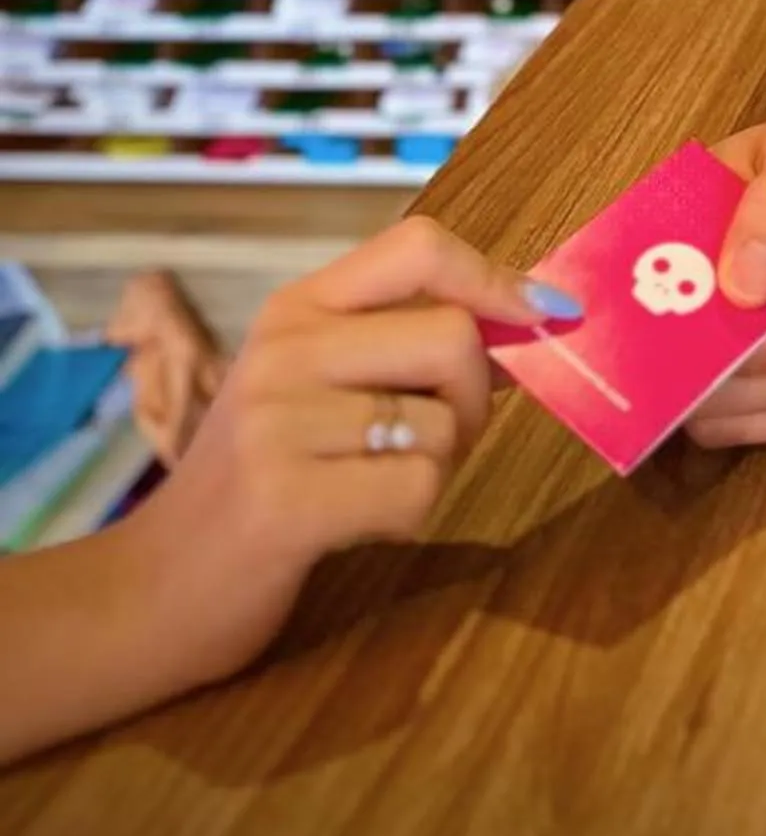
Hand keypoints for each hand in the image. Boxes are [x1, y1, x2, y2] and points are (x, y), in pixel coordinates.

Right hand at [128, 216, 568, 688]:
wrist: (151, 591)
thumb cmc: (261, 484)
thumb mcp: (315, 387)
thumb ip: (403, 345)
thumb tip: (529, 321)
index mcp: (297, 308)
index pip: (420, 245)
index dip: (497, 277)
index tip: (545, 316)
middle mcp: (285, 350)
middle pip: (454, 338)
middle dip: (476, 400)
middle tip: (437, 442)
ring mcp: (279, 423)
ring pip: (445, 425)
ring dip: (437, 469)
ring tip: (371, 487)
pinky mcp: (285, 501)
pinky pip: (416, 489)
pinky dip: (409, 515)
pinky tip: (355, 524)